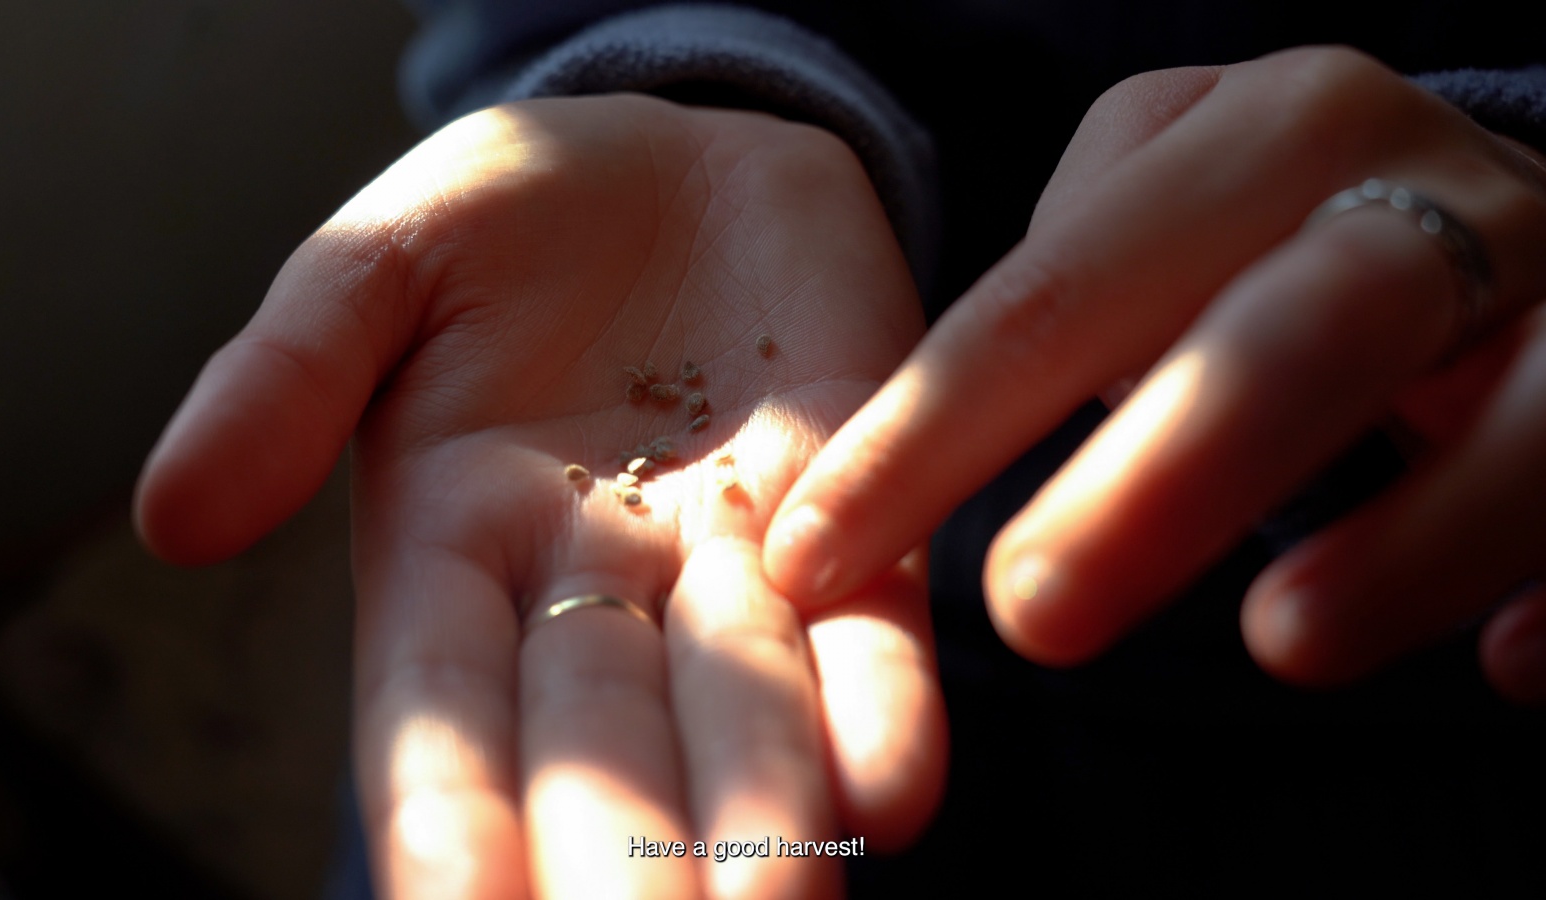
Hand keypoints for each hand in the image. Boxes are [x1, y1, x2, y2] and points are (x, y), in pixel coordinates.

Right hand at [135, 95, 944, 897]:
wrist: (691, 150)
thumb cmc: (512, 210)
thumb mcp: (378, 264)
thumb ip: (285, 374)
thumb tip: (172, 520)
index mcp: (454, 547)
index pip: (439, 716)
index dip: (444, 817)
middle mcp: (596, 589)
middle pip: (598, 753)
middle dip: (612, 864)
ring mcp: (736, 562)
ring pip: (740, 716)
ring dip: (755, 822)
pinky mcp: (861, 516)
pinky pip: (874, 629)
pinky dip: (879, 706)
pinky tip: (890, 792)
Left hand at [763, 47, 1545, 702]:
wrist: (1505, 219)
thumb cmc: (1290, 232)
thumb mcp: (1172, 197)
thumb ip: (1062, 271)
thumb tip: (933, 415)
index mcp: (1270, 135)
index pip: (1058, 296)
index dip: (923, 438)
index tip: (809, 565)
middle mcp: (1427, 193)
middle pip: (1292, 329)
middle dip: (1158, 476)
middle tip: (1029, 614)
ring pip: (1519, 417)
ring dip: (1402, 539)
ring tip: (1281, 644)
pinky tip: (1512, 666)